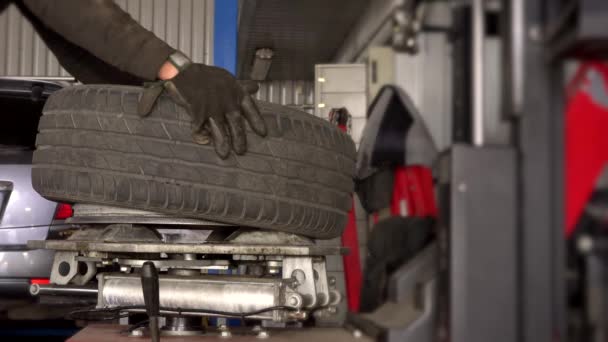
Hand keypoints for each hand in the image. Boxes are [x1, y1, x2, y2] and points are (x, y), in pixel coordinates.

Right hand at [138, 63, 266, 158]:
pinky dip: (200, 135)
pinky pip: (200, 127)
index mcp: (236, 92)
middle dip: (239, 138)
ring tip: (224, 154)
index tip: (263, 133)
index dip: (257, 121)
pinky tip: (202, 140)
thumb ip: (242, 86)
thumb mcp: (227, 78)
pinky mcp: (198, 110)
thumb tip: (256, 87)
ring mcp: (212, 106)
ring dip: (222, 142)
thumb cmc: (207, 76)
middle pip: (236, 122)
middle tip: (241, 151)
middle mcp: (226, 100)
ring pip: (219, 128)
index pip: (250, 108)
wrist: (185, 71)